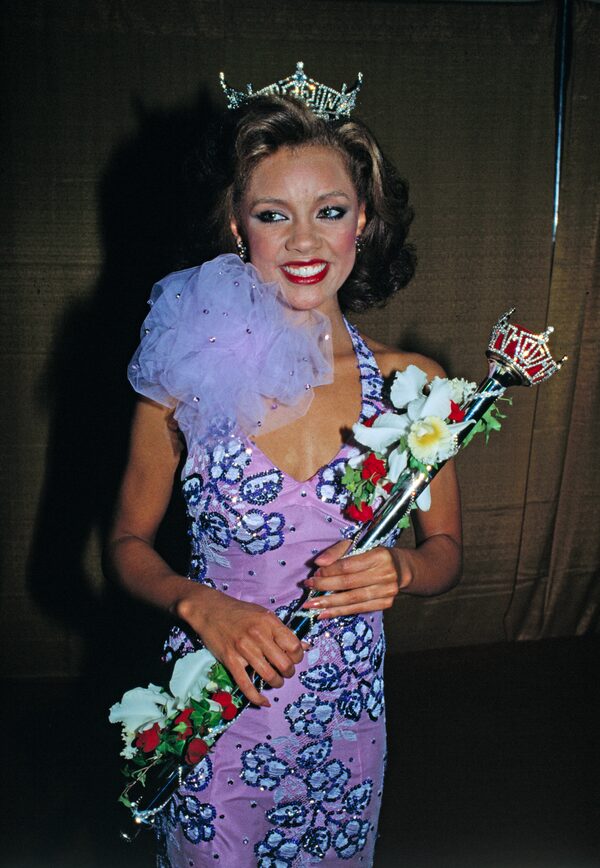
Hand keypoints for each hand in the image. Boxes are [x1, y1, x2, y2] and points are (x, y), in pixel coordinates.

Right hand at [176, 586, 304, 706]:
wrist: (210, 610)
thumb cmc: (240, 612)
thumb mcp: (264, 615)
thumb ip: (283, 631)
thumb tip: (306, 646)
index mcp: (269, 622)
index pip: (294, 646)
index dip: (297, 657)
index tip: (293, 658)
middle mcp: (258, 635)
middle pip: (284, 664)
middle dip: (289, 673)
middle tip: (285, 671)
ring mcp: (243, 649)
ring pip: (269, 676)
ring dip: (277, 683)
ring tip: (276, 681)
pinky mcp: (230, 660)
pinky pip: (246, 685)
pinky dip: (257, 698)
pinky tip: (264, 701)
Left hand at [302, 540, 403, 618]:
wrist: (401, 568)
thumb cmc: (373, 553)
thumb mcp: (358, 545)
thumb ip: (337, 551)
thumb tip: (318, 562)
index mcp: (379, 555)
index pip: (348, 566)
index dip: (329, 571)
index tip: (314, 575)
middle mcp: (385, 574)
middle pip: (349, 584)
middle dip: (325, 587)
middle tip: (308, 589)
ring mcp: (387, 591)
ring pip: (353, 599)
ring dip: (329, 604)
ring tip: (312, 606)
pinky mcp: (386, 603)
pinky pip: (358, 609)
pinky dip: (339, 612)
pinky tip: (324, 614)